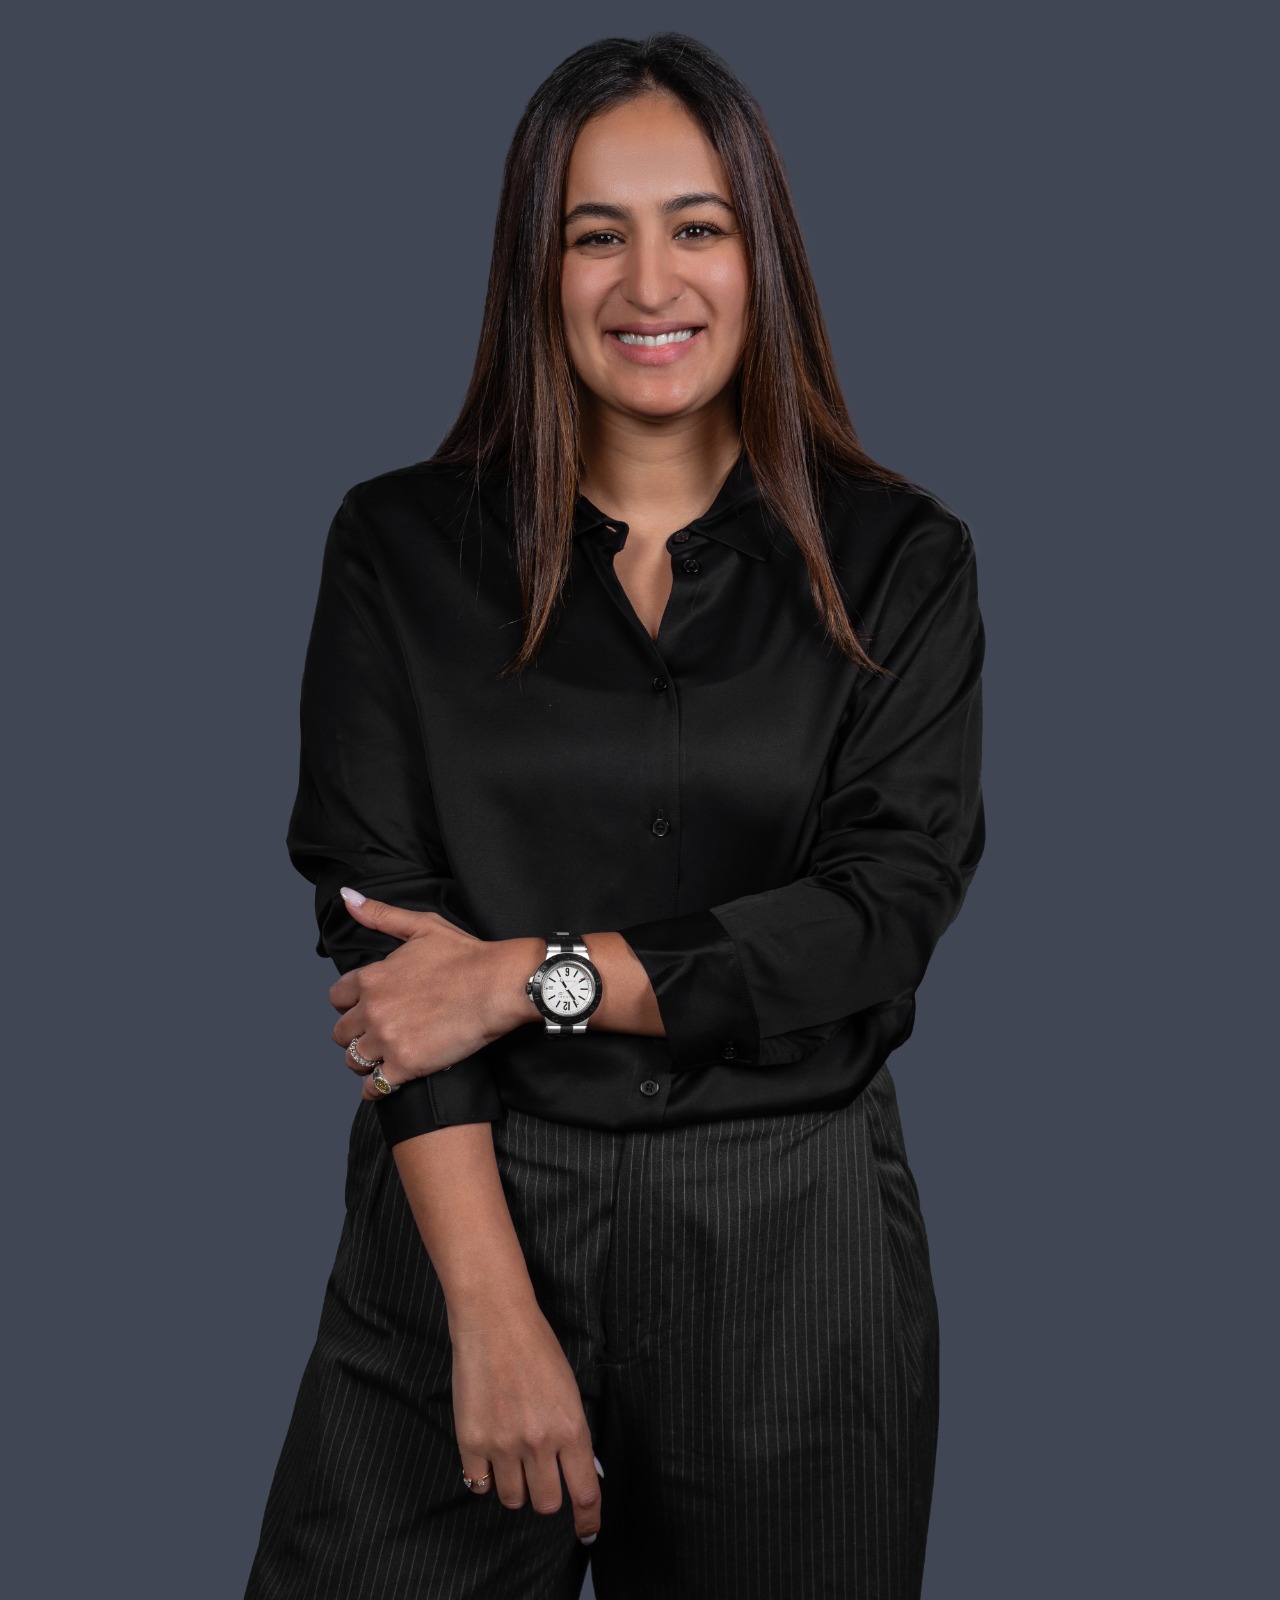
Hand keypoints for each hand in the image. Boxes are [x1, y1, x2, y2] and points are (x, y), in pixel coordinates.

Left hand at [328, 890, 537, 1099]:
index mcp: (372, 977)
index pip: (336, 998)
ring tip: (383, 1058)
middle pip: (340, 1033)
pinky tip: (388, 1082)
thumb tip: (348, 898)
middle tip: (378, 1035)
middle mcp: (372, 1009)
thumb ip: (381, 915)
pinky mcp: (406, 1065)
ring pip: (353, 1060)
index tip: (367, 1009)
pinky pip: (373, 1087)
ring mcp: (387, 1038)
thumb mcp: (421, 926)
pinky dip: (377, 1088)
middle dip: (356, 1034)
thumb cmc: (466, 956)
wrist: (499, 985)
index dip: (351, 1004)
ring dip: (365, 1061)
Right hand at [449, 1299, 602, 1542]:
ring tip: (512, 1459)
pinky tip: (489, 1457)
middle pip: (546, 1504)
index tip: (587, 1533)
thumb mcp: (569, 1390)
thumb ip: (574, 1434)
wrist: (494, 1321)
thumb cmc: (537, 1348)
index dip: (588, 1520)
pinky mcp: (471, 1441)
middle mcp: (539, 1443)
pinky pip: (478, 1484)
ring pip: (513, 1499)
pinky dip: (485, 1477)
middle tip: (541, 1476)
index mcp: (571, 1428)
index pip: (586, 1493)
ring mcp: (503, 1445)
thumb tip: (582, 1473)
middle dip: (547, 1496)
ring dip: (516, 1487)